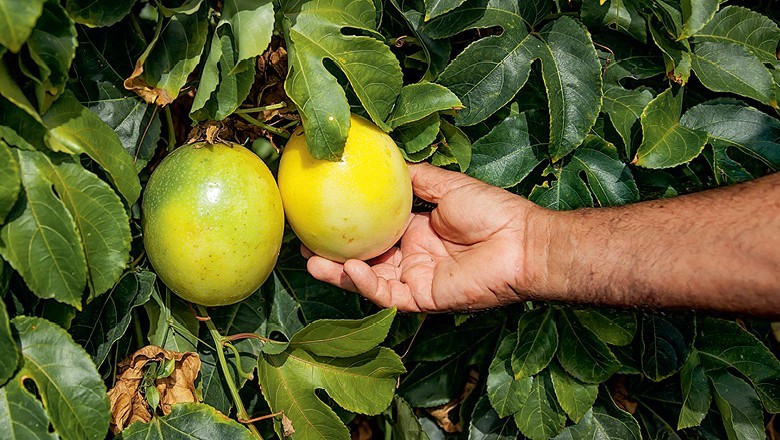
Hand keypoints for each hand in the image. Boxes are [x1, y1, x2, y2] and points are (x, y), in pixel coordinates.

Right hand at [303, 163, 547, 311]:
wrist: (521, 241)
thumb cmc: (491, 211)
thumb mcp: (446, 185)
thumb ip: (415, 178)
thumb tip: (385, 161)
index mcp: (417, 232)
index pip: (374, 232)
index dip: (347, 228)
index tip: (318, 217)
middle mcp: (413, 257)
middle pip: (365, 260)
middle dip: (334, 256)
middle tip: (303, 246)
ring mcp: (417, 279)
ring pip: (370, 281)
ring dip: (341, 274)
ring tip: (311, 263)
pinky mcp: (424, 299)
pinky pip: (389, 296)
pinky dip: (368, 285)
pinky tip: (350, 270)